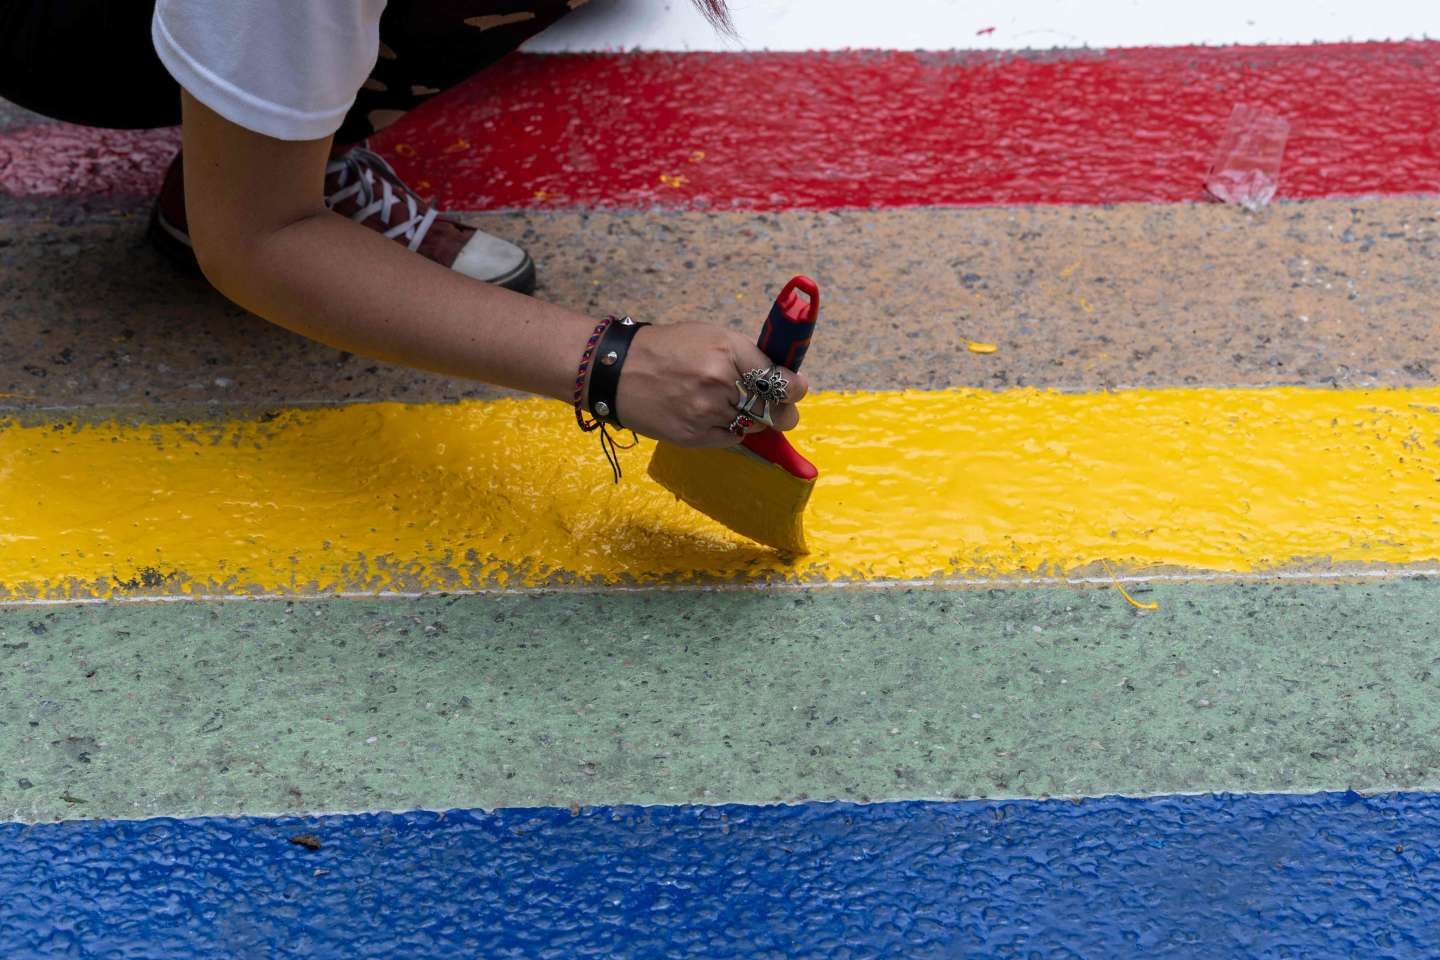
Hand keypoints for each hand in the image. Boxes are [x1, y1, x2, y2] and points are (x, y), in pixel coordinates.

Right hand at [612, 322, 808, 446]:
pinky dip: (729, 429)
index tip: (796, 389)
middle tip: (778, 408)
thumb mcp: (710, 335)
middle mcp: (721, 382)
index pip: (783, 381)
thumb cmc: (667, 348)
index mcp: (728, 350)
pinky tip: (711, 415)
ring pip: (754, 426)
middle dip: (782, 411)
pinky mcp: (694, 436)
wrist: (616, 371)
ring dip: (750, 418)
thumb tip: (782, 377)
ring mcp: (707, 412)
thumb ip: (747, 355)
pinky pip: (731, 438)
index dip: (796, 388)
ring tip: (727, 403)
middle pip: (776, 411)